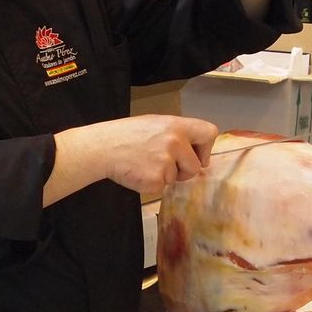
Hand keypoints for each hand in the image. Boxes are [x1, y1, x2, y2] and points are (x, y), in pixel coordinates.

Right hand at [101, 115, 218, 193]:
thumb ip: (176, 135)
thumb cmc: (126, 135)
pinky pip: (162, 187)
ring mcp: (166, 162)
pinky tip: (139, 173)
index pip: (209, 132)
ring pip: (178, 178)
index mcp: (176, 125)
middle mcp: (175, 142)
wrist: (102, 148)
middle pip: (196, 166)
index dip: (205, 148)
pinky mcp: (156, 180)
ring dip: (166, 176)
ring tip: (145, 164)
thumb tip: (193, 152)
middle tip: (163, 164)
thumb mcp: (154, 124)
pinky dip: (152, 184)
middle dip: (183, 170)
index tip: (196, 156)